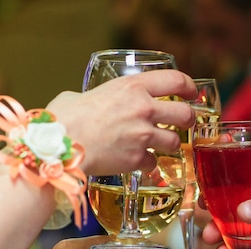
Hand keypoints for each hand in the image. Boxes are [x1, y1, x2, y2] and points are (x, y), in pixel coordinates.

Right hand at [46, 70, 195, 175]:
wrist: (59, 146)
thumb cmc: (63, 118)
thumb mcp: (82, 95)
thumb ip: (96, 97)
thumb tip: (88, 103)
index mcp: (132, 87)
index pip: (175, 80)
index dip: (188, 87)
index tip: (191, 93)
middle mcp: (143, 110)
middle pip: (185, 114)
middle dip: (188, 120)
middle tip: (184, 124)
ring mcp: (142, 136)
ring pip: (174, 142)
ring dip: (168, 145)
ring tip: (159, 147)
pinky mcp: (136, 159)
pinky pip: (153, 164)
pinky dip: (148, 166)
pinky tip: (139, 164)